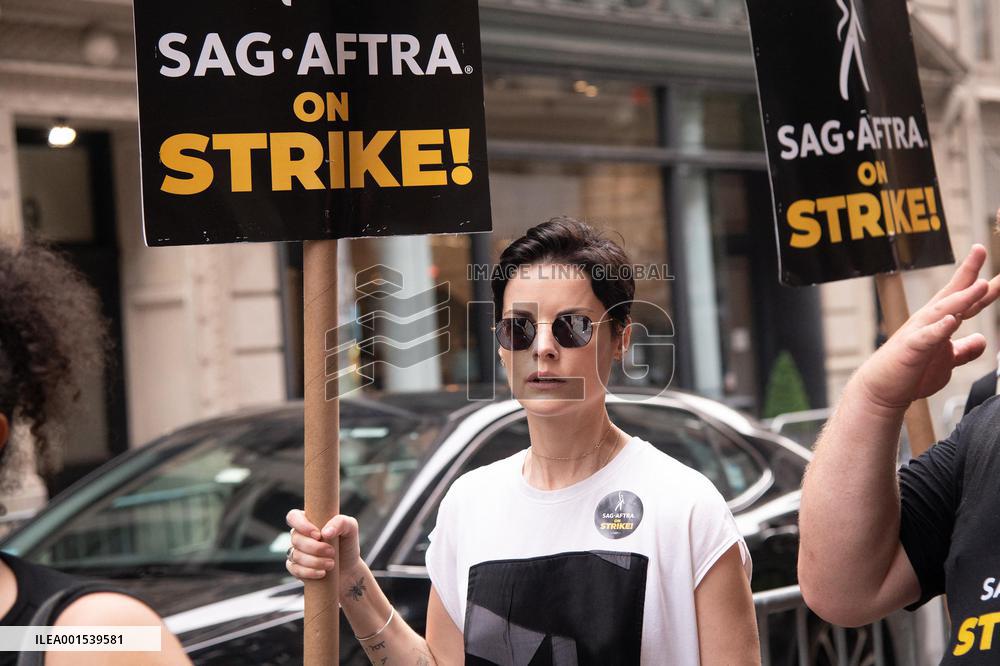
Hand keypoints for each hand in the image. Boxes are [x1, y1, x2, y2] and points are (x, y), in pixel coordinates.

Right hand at [285, 509, 362, 580]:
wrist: (349, 568)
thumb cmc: (347, 544)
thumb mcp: (350, 528)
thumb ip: (340, 522)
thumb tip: (325, 532)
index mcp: (309, 521)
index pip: (293, 517)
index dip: (302, 525)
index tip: (318, 535)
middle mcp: (300, 536)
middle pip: (295, 538)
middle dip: (314, 547)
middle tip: (332, 551)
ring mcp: (296, 552)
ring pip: (295, 555)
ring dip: (315, 561)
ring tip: (331, 563)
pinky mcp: (296, 568)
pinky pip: (294, 569)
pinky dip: (309, 572)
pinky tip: (322, 572)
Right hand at [857, 244, 999, 408]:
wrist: (881, 391)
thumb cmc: (910, 373)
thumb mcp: (946, 361)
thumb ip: (964, 349)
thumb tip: (981, 340)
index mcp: (939, 322)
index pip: (964, 299)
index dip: (981, 283)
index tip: (998, 271)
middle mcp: (929, 322)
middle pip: (952, 294)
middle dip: (968, 274)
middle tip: (981, 251)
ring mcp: (919, 333)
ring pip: (942, 311)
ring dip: (961, 298)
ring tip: (979, 286)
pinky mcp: (911, 350)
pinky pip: (926, 337)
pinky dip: (939, 328)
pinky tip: (951, 321)